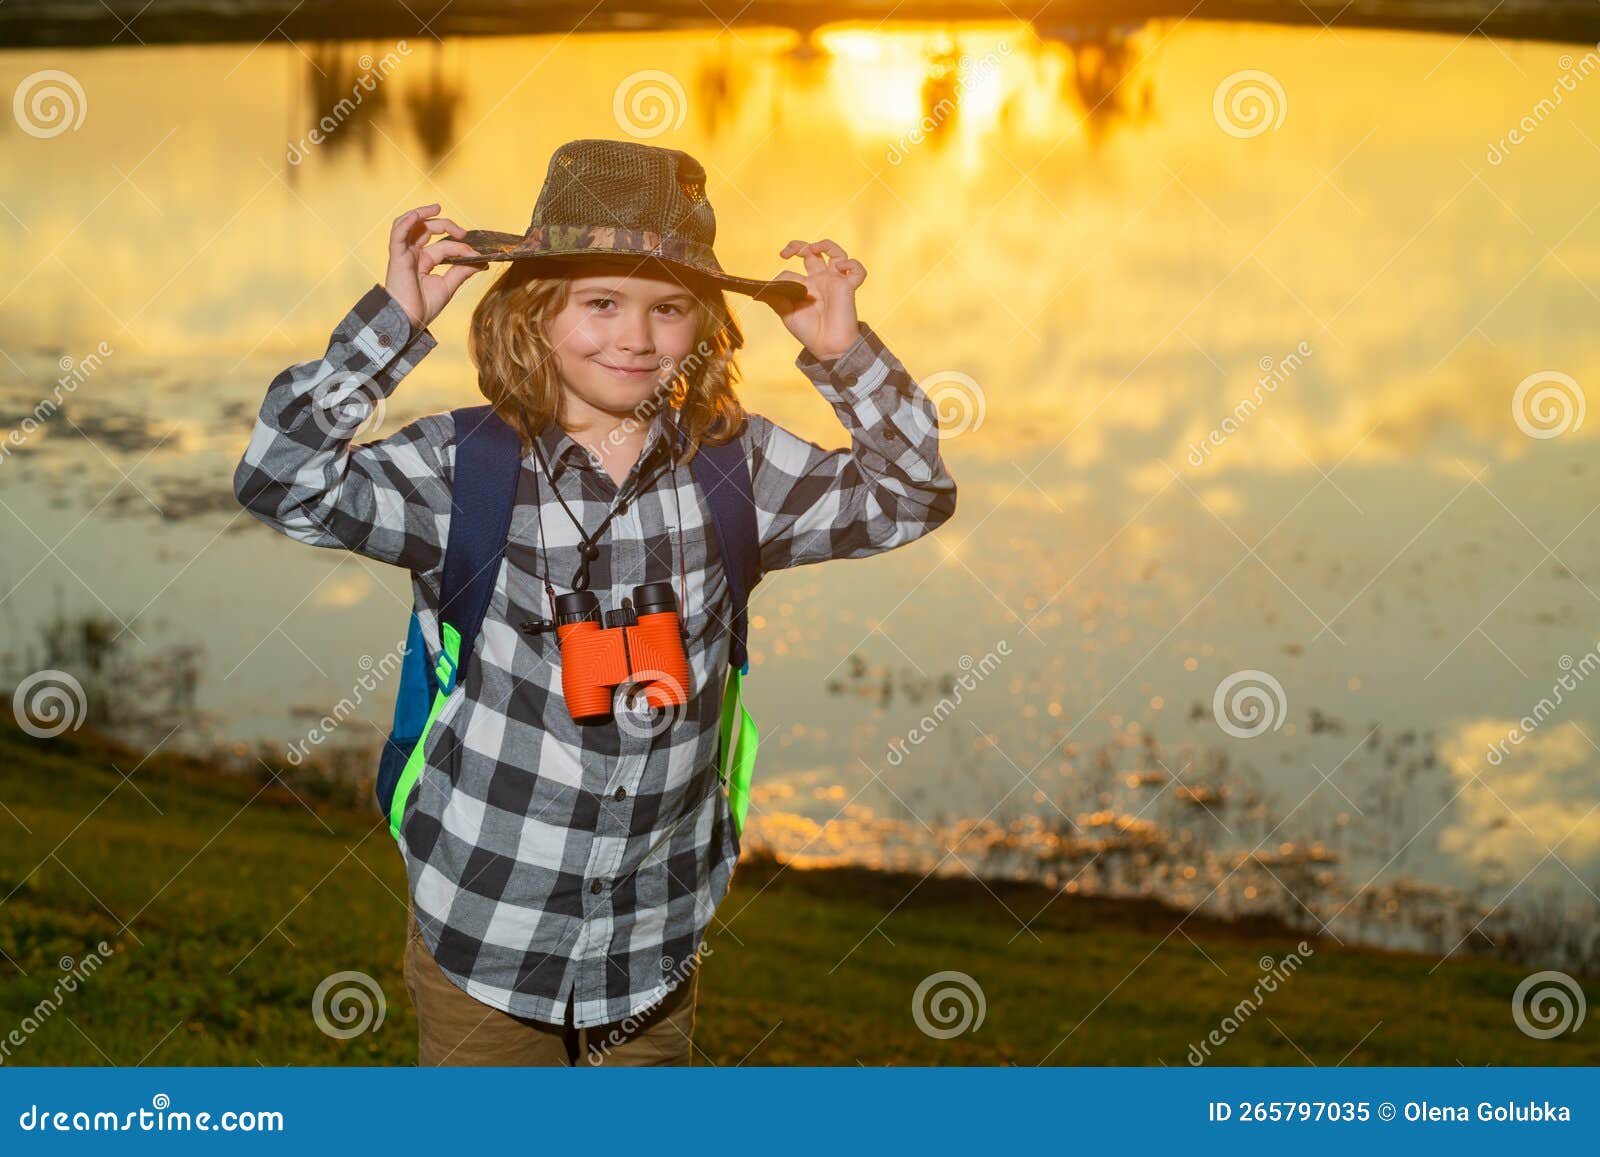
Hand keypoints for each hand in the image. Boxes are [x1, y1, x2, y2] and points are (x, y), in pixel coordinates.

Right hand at [383, 204, 487, 332]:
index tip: (479, 255)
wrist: (409, 321)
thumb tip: (482, 261)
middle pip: (427, 229)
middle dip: (446, 225)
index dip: (461, 248)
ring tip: (437, 207)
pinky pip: (398, 233)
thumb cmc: (423, 307)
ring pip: (409, 224)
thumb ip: (462, 271)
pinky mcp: (397, 256)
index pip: (444, 246)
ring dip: (422, 213)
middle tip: (463, 233)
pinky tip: (418, 215)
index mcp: (424, 261)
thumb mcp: (448, 286)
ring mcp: (404, 253)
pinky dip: (407, 221)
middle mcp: (413, 254)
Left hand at [768, 239, 866, 360]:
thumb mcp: (786, 312)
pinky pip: (857, 270)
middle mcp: (821, 280)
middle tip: (792, 251)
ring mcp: (835, 282)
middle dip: (801, 246)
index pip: (795, 266)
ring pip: (837, 253)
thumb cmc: (808, 332)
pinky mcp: (848, 287)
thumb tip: (767, 285)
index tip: (782, 260)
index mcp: (806, 285)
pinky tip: (839, 268)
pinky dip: (851, 264)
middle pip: (815, 252)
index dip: (788, 262)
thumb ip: (777, 296)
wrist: (826, 347)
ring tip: (815, 248)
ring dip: (826, 245)